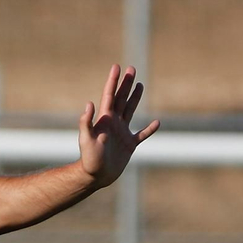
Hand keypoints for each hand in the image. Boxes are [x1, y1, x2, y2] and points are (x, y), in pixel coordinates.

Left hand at [77, 65, 159, 188]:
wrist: (96, 176)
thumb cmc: (89, 159)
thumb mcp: (86, 140)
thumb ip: (86, 122)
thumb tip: (89, 103)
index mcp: (104, 119)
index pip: (109, 95)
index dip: (113, 81)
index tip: (117, 66)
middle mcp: (113, 123)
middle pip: (121, 98)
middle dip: (126, 84)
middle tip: (132, 68)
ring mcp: (122, 133)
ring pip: (131, 110)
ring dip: (135, 98)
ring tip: (140, 85)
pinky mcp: (129, 144)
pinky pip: (142, 134)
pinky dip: (149, 129)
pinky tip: (156, 123)